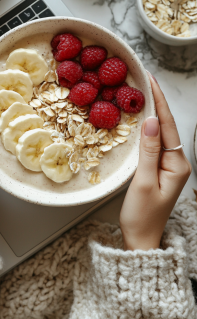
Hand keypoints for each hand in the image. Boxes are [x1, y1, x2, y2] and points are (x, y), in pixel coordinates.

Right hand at [120, 72, 191, 250]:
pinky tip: (140, 118)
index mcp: (178, 164)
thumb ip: (148, 151)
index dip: (158, 101)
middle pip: (165, 126)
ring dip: (151, 112)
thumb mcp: (143, 182)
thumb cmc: (142, 215)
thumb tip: (150, 121)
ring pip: (159, 132)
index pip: (167, 126)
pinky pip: (154, 142)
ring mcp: (168, 165)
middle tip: (144, 79)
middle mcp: (177, 162)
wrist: (140, 239)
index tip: (150, 81)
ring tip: (141, 92)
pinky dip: (146, 128)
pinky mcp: (158, 168)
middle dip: (156, 101)